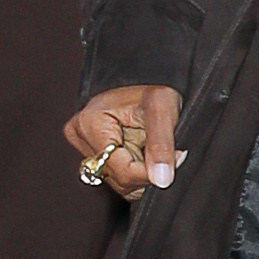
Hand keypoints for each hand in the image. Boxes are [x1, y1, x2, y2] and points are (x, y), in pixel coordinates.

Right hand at [65, 85, 184, 202]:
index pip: (121, 170)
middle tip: (169, 151)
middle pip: (119, 179)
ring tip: (155, 147)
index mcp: (90, 124)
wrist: (147, 77)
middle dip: (148, 171)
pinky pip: (119, 176)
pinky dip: (138, 170)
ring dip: (143, 171)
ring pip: (120, 182)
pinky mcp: (93, 152)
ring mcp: (85, 146)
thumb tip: (161, 180)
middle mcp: (81, 137)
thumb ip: (161, 144)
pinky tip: (145, 152)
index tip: (177, 157)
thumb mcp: (163, 108)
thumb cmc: (153, 84)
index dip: (152, 171)